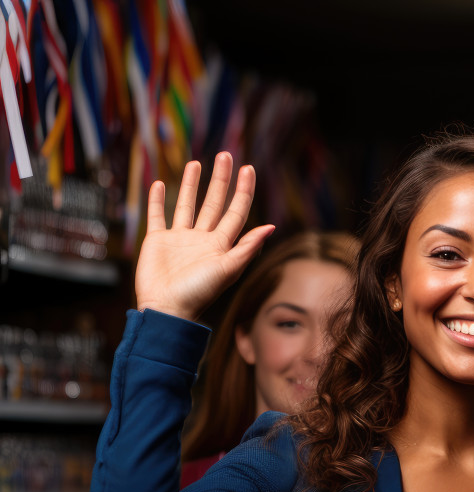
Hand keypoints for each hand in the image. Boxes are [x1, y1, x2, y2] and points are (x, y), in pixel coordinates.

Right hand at [134, 152, 275, 321]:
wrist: (167, 308)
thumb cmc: (199, 293)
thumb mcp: (228, 269)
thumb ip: (247, 247)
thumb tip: (271, 227)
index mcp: (221, 244)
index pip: (236, 211)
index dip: (243, 190)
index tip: (248, 168)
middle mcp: (203, 239)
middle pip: (214, 203)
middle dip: (221, 180)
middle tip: (225, 155)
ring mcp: (180, 239)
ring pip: (187, 205)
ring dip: (192, 185)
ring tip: (197, 163)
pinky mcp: (158, 241)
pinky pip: (158, 216)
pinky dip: (157, 200)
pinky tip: (160, 183)